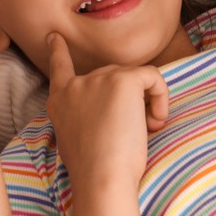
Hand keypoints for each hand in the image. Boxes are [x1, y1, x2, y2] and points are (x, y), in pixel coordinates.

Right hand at [44, 32, 168, 193]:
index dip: (58, 50)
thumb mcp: (75, 140)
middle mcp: (75, 85)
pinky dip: (161, 97)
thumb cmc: (94, 172)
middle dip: (129, 100)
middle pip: (111, 76)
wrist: (102, 179)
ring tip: (147, 130)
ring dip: (146, 103)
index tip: (54, 36)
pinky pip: (153, 77)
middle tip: (135, 132)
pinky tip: (156, 121)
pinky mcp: (122, 80)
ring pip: (134, 78)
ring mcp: (98, 79)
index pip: (59, 67)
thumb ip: (83, 118)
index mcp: (59, 101)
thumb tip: (107, 114)